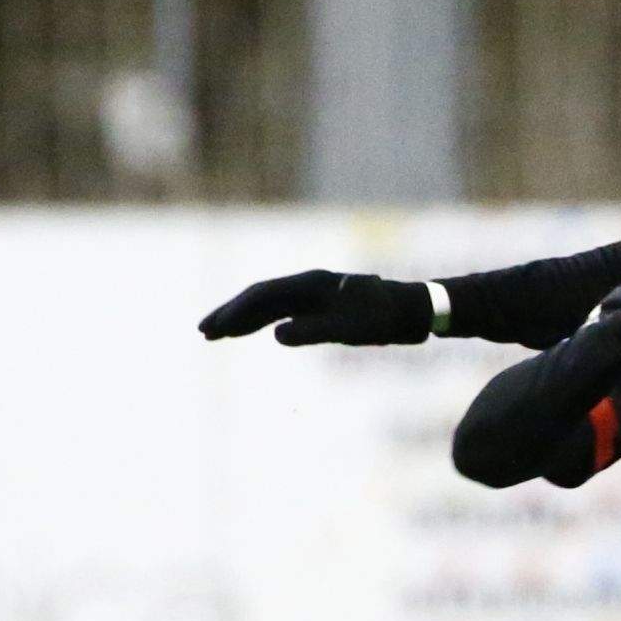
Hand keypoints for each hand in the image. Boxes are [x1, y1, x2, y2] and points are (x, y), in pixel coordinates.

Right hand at [197, 268, 430, 346]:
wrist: (417, 310)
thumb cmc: (387, 319)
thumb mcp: (352, 329)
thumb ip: (315, 331)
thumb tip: (277, 334)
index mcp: (312, 285)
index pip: (264, 296)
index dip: (236, 312)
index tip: (214, 328)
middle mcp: (310, 285)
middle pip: (261, 297)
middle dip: (231, 313)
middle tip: (203, 331)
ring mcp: (316, 294)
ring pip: (271, 304)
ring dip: (245, 318)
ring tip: (217, 334)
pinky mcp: (323, 306)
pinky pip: (285, 311)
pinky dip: (265, 321)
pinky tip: (255, 331)